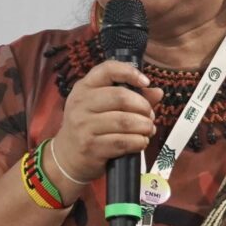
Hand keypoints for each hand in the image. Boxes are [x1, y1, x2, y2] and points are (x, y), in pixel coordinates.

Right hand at [49, 60, 162, 182]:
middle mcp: (81, 104)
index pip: (107, 69)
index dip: (130, 72)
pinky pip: (123, 142)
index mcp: (84, 87)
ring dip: (144, 126)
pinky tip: (141, 141)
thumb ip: (131, 97)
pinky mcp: (90, 146)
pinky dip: (139, 142)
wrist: (67, 156)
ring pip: (125, 121)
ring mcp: (84, 126)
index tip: (145, 82)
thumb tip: (158, 92)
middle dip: (143, 106)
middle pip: (121, 97)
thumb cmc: (90, 126)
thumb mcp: (102, 106)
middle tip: (150, 115)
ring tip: (148, 129)